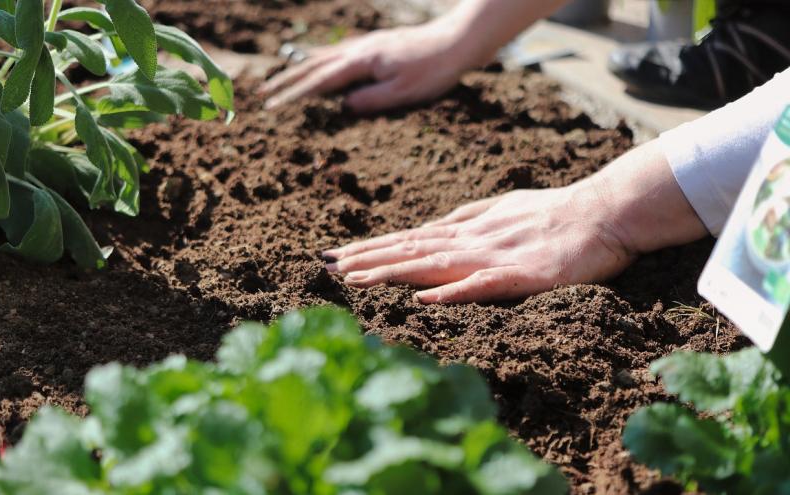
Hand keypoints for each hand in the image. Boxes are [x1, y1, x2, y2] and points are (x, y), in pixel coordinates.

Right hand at [259, 22, 471, 112]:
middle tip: (262, 93)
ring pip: (324, 56)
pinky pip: (339, 51)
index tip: (273, 106)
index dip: (294, 95)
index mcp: (362, 62)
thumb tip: (343, 107)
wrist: (457, 41)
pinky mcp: (376, 45)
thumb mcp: (403, 92)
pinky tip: (318, 61)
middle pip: (314, 66)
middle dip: (287, 80)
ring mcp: (367, 45)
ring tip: (280, 78)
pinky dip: (320, 58)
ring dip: (300, 68)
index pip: (320, 81)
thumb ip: (371, 100)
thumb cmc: (434, 70)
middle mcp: (360, 49)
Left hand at [322, 184, 636, 303]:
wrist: (606, 211)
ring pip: (435, 264)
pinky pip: (484, 284)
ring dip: (393, 271)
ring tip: (355, 279)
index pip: (410, 240)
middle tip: (326, 266)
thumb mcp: (503, 210)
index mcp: (468, 230)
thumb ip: (467, 219)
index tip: (335, 256)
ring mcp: (496, 256)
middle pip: (411, 250)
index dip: (372, 248)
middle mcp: (473, 241)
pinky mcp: (524, 275)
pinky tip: (424, 298)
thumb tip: (432, 227)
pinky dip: (453, 291)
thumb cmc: (557, 212)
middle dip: (367, 259)